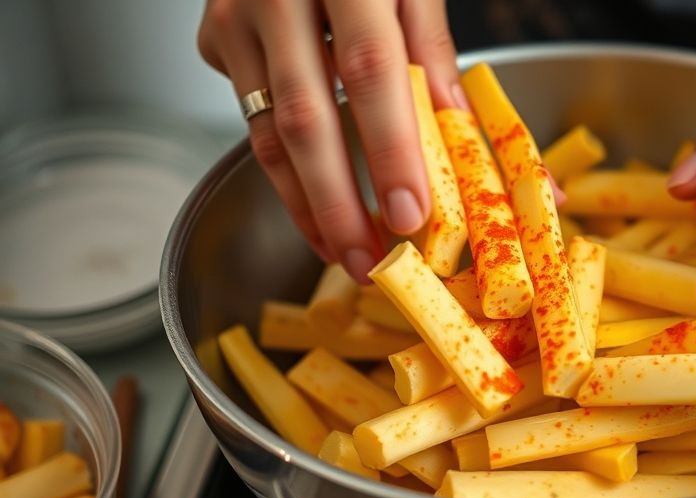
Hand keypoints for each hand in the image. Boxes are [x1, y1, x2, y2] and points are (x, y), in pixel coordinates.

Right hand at [197, 0, 463, 281]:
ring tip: (343, 252)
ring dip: (306, 203)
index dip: (390, 148)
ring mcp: (234, 19)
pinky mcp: (216, 41)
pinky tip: (314, 209)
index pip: (369, 69)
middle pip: (303, 117)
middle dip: (338, 203)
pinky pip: (250, 118)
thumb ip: (432, 49)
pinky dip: (285, 172)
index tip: (411, 214)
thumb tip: (465, 135)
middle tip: (369, 262)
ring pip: (265, 130)